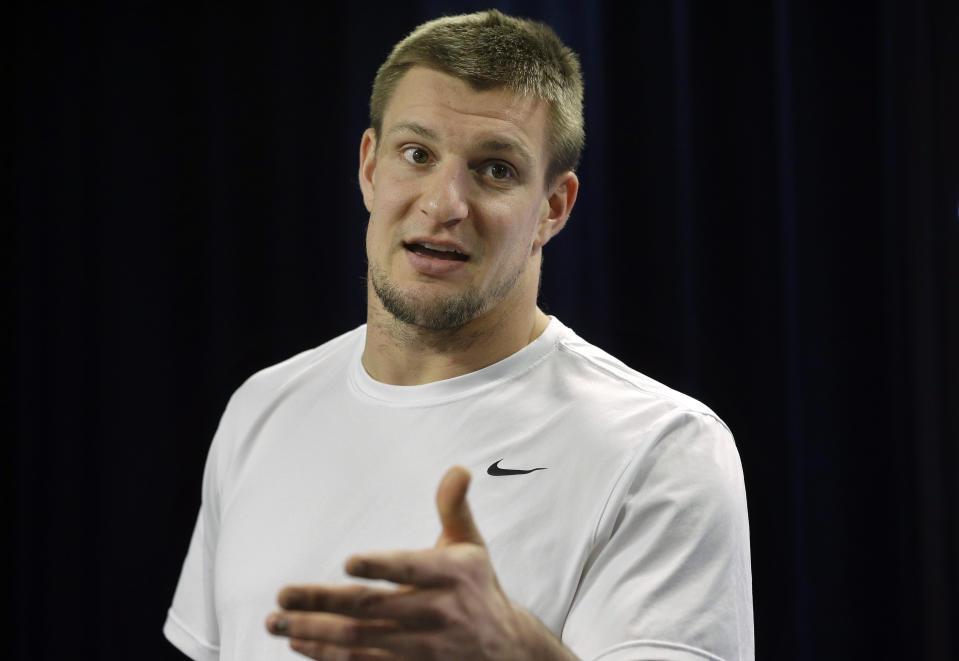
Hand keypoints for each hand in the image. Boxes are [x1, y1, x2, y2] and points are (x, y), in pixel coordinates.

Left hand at [266, 466, 578, 659]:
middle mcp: (437, 612)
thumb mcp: (472, 546)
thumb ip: (455, 507)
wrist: (506, 650)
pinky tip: (300, 642)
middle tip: (283, 596)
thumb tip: (458, 469)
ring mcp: (422, 647)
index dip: (382, 566)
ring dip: (315, 633)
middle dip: (323, 603)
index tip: (349, 561)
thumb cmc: (477, 587)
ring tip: (278, 622)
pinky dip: (327, 656)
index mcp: (452, 575)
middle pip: (373, 609)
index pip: (413, 569)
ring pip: (361, 641)